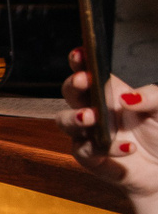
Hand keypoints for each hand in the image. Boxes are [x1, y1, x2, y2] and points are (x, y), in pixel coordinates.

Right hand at [58, 50, 157, 197]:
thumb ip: (151, 97)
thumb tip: (127, 98)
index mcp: (110, 95)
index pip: (89, 73)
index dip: (80, 62)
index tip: (80, 53)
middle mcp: (95, 112)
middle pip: (70, 94)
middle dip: (72, 85)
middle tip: (83, 81)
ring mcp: (88, 135)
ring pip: (65, 122)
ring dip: (74, 117)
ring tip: (91, 117)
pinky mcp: (92, 160)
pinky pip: (86, 152)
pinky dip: (105, 149)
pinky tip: (127, 148)